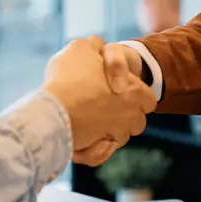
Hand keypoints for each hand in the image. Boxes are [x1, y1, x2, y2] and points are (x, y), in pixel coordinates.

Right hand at [42, 37, 155, 159]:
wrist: (51, 110)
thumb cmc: (67, 78)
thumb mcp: (81, 48)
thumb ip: (94, 46)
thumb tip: (98, 46)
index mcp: (134, 91)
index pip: (149, 99)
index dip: (137, 95)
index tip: (120, 91)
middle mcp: (129, 116)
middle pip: (137, 122)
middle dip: (126, 118)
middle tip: (106, 108)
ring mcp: (113, 135)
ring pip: (119, 138)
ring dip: (109, 132)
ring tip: (92, 123)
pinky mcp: (94, 152)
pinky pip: (99, 155)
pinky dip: (94, 151)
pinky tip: (85, 140)